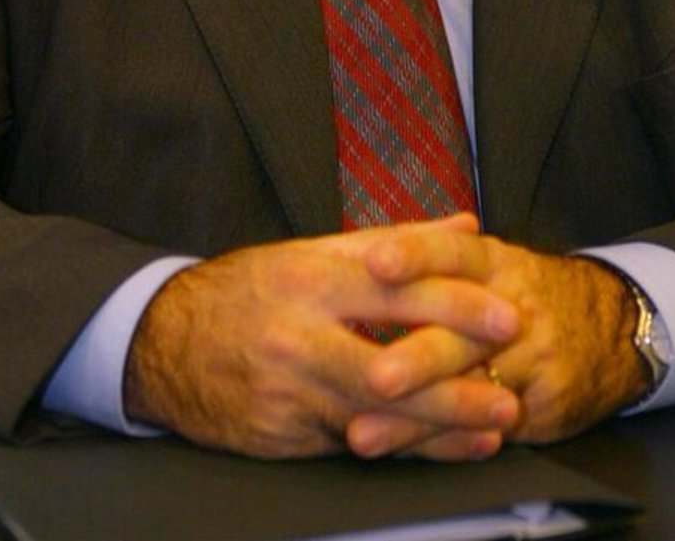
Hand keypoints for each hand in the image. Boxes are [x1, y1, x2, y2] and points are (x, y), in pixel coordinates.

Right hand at [122, 214, 522, 459]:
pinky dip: (401, 449)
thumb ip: (395, 242)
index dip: (456, 304)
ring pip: (376, 417)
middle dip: (457, 382)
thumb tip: (466, 224)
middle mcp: (299, 335)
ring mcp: (288, 392)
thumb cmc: (250, 291)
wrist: (163, 343)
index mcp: (311, 278)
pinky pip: (351, 445)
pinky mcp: (281, 437)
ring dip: (440, 427)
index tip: (506, 316)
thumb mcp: (313, 253)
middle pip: (391, 365)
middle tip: (511, 391)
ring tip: (493, 429)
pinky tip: (440, 450)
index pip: (396, 290)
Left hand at [360, 228, 647, 446]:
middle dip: (418, 357)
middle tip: (377, 375)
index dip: (416, 255)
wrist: (614, 327)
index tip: (377, 262)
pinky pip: (486, 429)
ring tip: (368, 434)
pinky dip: (444, 442)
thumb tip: (367, 245)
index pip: (454, 253)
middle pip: (461, 333)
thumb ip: (437, 255)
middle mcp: (512, 310)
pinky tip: (410, 450)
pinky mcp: (540, 407)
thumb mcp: (495, 261)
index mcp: (494, 264)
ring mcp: (530, 362)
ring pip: (469, 393)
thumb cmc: (530, 292)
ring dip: (416, 418)